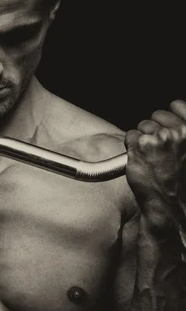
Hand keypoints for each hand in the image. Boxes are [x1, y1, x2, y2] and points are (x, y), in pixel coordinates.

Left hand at [125, 100, 185, 229]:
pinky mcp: (140, 145)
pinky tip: (140, 160)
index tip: (167, 120)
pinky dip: (131, 147)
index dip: (170, 113)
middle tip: (156, 150)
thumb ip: (182, 136)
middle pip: (157, 115)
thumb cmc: (180, 183)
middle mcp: (179, 132)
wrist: (168, 204)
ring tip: (150, 158)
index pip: (178, 106)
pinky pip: (130, 136)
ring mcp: (159, 137)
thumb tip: (173, 121)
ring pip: (142, 126)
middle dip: (154, 129)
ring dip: (142, 139)